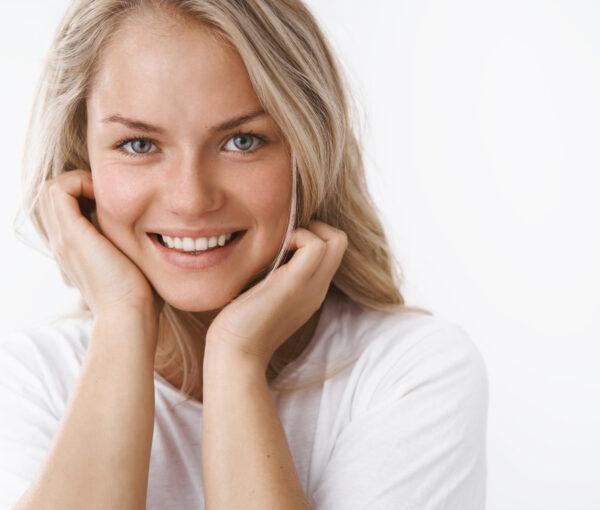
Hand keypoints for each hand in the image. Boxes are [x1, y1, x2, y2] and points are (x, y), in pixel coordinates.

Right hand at [39, 170, 159, 318]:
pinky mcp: (71, 235)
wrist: (130, 314)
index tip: (117, 200)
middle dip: (81, 184)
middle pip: (53, 196)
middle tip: (110, 192)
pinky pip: (59, 189)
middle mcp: (63, 242)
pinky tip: (109, 198)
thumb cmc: (141, 296)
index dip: (87, 193)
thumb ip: (133, 246)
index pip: (65, 207)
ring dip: (79, 181)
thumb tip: (159, 235)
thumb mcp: (134, 263)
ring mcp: (64, 238)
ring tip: (108, 194)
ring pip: (52, 189)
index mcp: (75, 249)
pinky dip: (81, 182)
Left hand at [204, 221, 347, 371]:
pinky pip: (316, 245)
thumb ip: (273, 277)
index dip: (312, 235)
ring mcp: (310, 287)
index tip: (285, 242)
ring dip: (308, 230)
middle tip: (287, 238)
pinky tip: (277, 248)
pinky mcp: (294, 284)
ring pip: (336, 240)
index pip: (332, 252)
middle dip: (315, 227)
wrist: (234, 354)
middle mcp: (317, 289)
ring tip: (283, 244)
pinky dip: (300, 236)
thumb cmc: (240, 325)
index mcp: (311, 291)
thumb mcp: (264, 295)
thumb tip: (264, 255)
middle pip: (340, 242)